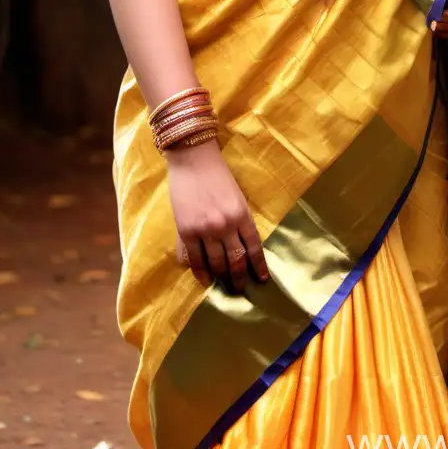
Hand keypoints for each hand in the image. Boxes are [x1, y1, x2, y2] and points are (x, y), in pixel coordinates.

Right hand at [167, 139, 268, 292]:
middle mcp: (226, 225)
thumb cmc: (217, 174)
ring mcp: (205, 230)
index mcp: (242, 214)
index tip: (261, 280)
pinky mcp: (186, 231)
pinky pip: (194, 259)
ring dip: (221, 277)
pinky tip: (204, 279)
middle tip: (241, 289)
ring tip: (224, 286)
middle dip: (239, 277)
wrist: (193, 159)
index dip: (258, 265)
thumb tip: (239, 243)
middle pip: (235, 260)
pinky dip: (199, 271)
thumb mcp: (237, 196)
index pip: (254, 247)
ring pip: (215, 263)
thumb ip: (238, 219)